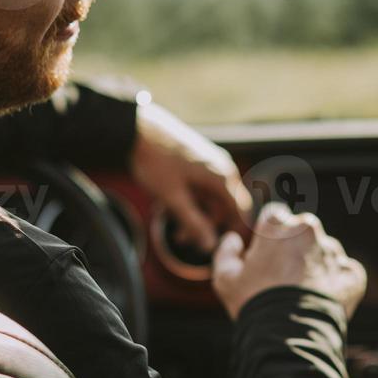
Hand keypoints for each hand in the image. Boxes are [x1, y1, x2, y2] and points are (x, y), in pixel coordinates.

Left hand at [130, 100, 251, 252]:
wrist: (138, 128)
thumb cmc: (156, 161)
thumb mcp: (173, 198)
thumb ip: (193, 223)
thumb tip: (210, 247)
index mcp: (221, 177)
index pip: (240, 212)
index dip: (233, 231)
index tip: (220, 249)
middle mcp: (222, 168)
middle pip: (225, 206)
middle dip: (207, 225)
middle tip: (181, 239)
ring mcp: (211, 163)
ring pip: (212, 197)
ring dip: (197, 213)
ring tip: (173, 225)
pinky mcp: (199, 161)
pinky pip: (204, 186)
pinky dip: (192, 200)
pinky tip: (172, 205)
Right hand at [211, 203, 367, 319]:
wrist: (291, 336)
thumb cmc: (255, 303)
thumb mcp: (226, 280)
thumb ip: (226, 253)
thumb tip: (233, 240)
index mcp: (278, 225)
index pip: (273, 217)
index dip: (267, 237)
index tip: (264, 257)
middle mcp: (308, 229)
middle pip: (301, 232)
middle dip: (293, 249)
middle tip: (282, 279)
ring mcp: (333, 251)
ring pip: (323, 252)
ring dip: (315, 266)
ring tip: (302, 295)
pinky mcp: (352, 274)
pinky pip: (345, 273)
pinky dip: (336, 284)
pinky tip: (322, 301)